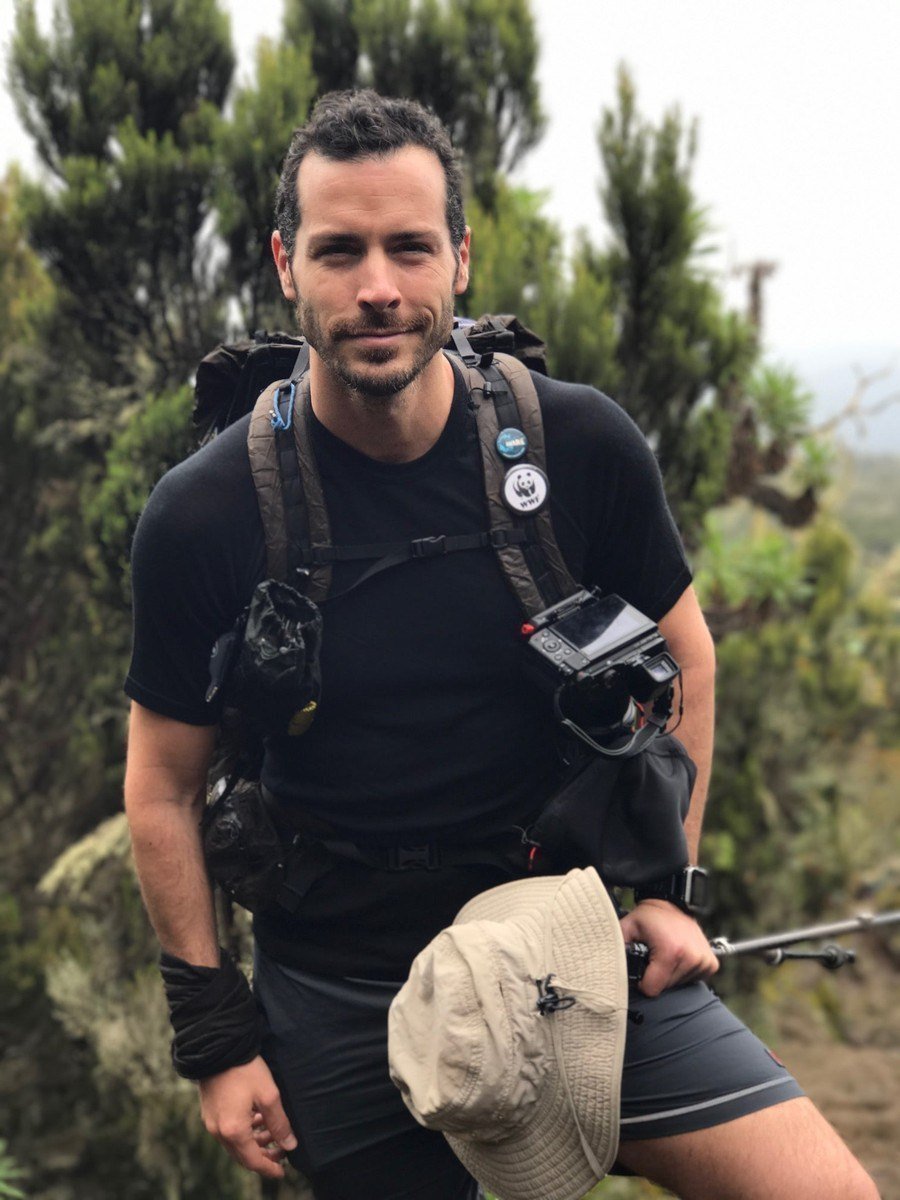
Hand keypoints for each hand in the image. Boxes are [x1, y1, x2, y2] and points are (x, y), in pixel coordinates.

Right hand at [198, 1055, 296, 1178]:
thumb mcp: (268, 1095)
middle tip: (281, 1151)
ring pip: (235, 1143)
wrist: (218, 1047)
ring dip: (254, 1142)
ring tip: (272, 1132)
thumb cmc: (244, 1069)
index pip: (253, 1161)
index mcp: (233, 1131)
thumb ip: (279, 1123)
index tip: (282, 1171)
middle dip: (263, 1155)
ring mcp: (211, 1122)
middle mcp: (219, 1131)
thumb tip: (289, 1145)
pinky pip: (228, 1131)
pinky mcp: (209, 1111)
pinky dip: (243, 1131)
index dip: (269, 1168)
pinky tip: (256, 1119)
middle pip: (242, 1155)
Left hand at [619, 899, 718, 997]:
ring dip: (670, 973)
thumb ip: (616, 948)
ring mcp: (704, 961)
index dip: (643, 980)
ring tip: (666, 952)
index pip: (652, 989)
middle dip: (657, 975)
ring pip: (679, 985)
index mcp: (671, 952)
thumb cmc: (649, 916)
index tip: (642, 965)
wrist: (673, 902)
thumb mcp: (627, 927)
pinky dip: (683, 971)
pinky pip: (693, 980)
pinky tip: (679, 955)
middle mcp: (691, 958)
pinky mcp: (711, 964)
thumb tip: (606, 967)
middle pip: (666, 988)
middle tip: (655, 954)